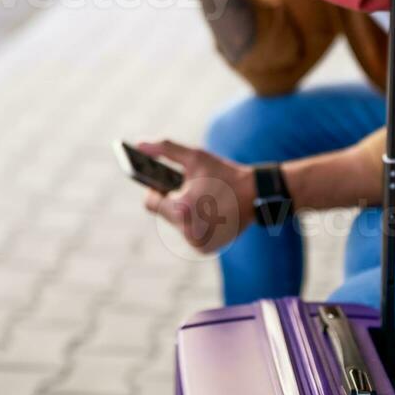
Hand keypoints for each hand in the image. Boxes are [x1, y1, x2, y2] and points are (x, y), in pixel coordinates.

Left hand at [135, 139, 253, 252]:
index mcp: (182, 209)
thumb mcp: (195, 156)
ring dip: (184, 213)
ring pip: (177, 225)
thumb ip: (165, 149)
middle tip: (192, 189)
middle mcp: (188, 231)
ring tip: (203, 200)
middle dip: (174, 201)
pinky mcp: (205, 249)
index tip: (167, 183)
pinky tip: (210, 213)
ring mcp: (197, 243)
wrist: (256, 194)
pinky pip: (189, 234)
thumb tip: (138, 144)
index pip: (150, 202)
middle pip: (165, 214)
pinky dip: (195, 224)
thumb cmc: (223, 173)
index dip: (156, 191)